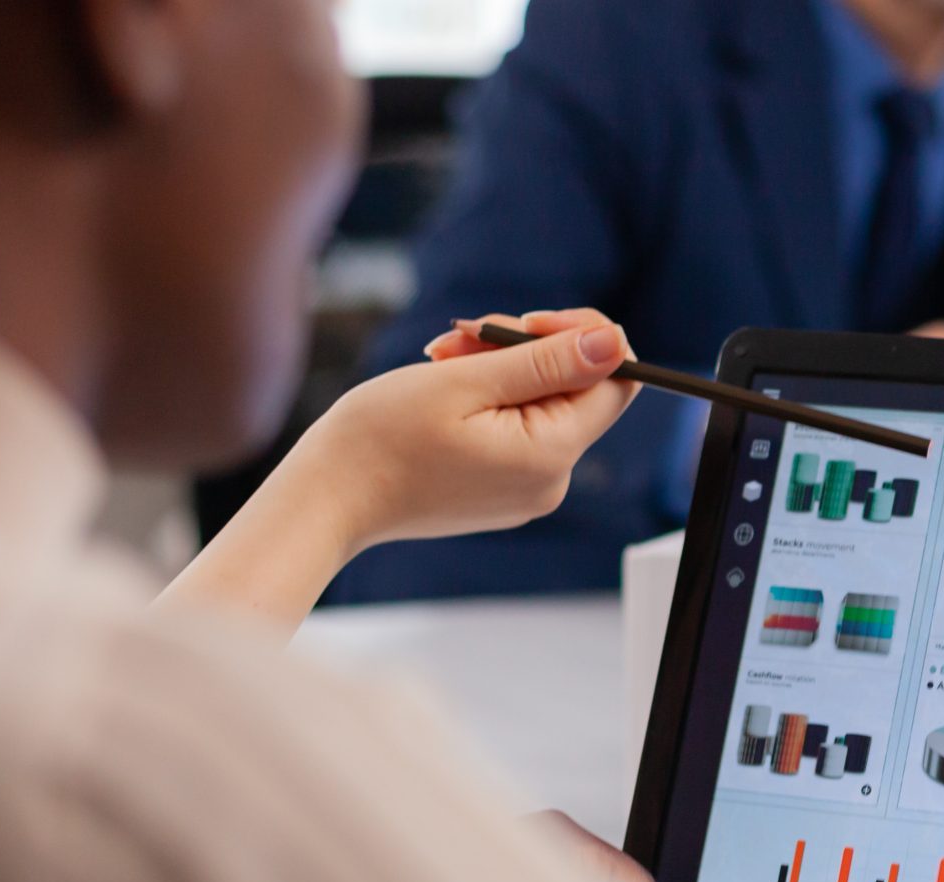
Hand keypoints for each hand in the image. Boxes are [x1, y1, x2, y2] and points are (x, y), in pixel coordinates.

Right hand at [307, 308, 639, 547]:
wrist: (327, 499)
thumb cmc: (380, 439)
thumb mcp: (466, 382)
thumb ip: (546, 362)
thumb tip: (615, 345)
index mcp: (550, 454)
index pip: (616, 382)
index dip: (585, 338)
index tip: (527, 320)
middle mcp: (550, 480)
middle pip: (575, 388)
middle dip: (524, 348)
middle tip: (462, 335)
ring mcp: (527, 489)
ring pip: (540, 402)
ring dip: (497, 366)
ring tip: (440, 359)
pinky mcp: (502, 489)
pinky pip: (516, 428)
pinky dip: (487, 397)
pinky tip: (443, 388)